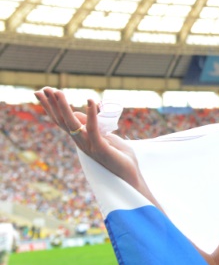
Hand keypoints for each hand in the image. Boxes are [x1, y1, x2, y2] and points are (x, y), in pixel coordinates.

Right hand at [34, 88, 157, 204]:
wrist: (129, 176)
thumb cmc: (118, 156)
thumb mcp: (104, 136)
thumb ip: (92, 124)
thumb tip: (81, 111)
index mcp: (80, 138)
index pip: (62, 120)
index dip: (52, 107)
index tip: (42, 91)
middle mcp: (81, 142)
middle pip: (62, 121)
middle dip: (52, 105)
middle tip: (42, 89)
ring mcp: (89, 145)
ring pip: (72, 124)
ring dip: (64, 107)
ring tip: (57, 92)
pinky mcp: (101, 148)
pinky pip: (93, 129)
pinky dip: (91, 115)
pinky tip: (90, 101)